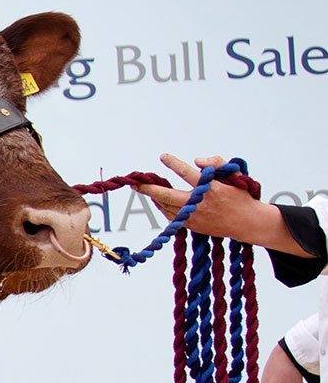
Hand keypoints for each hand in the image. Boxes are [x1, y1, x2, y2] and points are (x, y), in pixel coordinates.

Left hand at [129, 154, 301, 252]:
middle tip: (135, 182)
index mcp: (211, 189)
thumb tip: (195, 161)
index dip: (174, 164)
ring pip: (165, 206)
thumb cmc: (239, 194)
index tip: (163, 156)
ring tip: (143, 188)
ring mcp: (193, 217)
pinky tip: (157, 199)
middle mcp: (199, 204)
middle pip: (167, 195)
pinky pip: (170, 215)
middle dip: (148, 188)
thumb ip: (216, 163)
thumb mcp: (234, 174)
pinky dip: (162, 206)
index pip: (188, 173)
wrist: (246, 222)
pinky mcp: (190, 226)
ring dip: (153, 197)